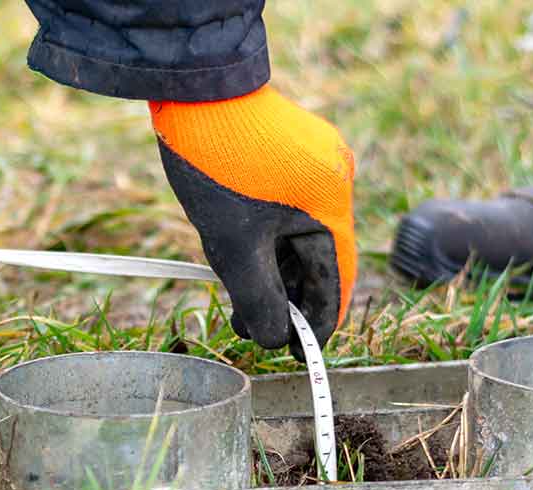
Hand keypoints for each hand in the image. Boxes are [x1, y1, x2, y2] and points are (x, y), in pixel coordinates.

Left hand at [151, 85, 356, 348]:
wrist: (196, 91)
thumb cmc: (216, 164)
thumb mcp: (233, 246)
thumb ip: (257, 299)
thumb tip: (274, 340)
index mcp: (333, 204)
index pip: (336, 281)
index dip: (317, 323)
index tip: (298, 355)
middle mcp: (335, 181)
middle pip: (316, 260)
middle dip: (285, 298)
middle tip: (252, 330)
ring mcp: (315, 164)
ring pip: (298, 236)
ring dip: (272, 271)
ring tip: (238, 301)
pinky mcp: (292, 153)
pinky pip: (287, 210)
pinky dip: (268, 239)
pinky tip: (239, 256)